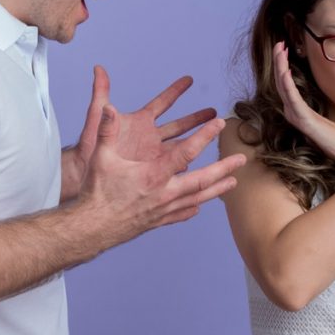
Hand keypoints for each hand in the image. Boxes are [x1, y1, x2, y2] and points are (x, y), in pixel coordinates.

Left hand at [68, 66, 217, 180]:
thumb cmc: (88, 148)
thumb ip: (100, 93)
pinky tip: (204, 168)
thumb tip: (98, 68)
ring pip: (181, 147)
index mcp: (139, 123)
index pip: (162, 103)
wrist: (83, 176)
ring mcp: (152, 157)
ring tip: (216, 138)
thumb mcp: (96, 119)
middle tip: (214, 111)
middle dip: (196, 118)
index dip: (175, 90)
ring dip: (198, 142)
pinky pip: (175, 169)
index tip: (189, 79)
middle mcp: (149, 139)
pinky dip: (189, 167)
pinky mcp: (153, 173)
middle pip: (179, 125)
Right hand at [78, 102, 246, 244]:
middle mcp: (164, 193)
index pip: (186, 152)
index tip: (219, 124)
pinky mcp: (158, 221)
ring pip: (197, 199)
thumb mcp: (101, 157)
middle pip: (202, 180)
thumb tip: (109, 107)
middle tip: (241, 159)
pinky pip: (181, 214)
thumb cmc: (96, 191)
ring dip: (217, 189)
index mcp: (153, 175)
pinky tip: (200, 207)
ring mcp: (163, 209)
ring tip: (233, 183)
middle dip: (224, 168)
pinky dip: (193, 209)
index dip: (204, 136)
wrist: (92, 228)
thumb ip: (107, 130)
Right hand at [273, 41, 334, 173]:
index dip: (282, 66)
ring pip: (283, 88)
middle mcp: (294, 114)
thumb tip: (319, 99)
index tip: (284, 48)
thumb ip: (318, 109)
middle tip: (279, 43)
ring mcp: (298, 118)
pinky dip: (287, 84)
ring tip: (280, 50)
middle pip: (281, 83)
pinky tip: (285, 70)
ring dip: (280, 67)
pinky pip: (293, 99)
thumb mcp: (327, 119)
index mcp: (298, 111)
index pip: (285, 85)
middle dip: (278, 62)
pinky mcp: (305, 122)